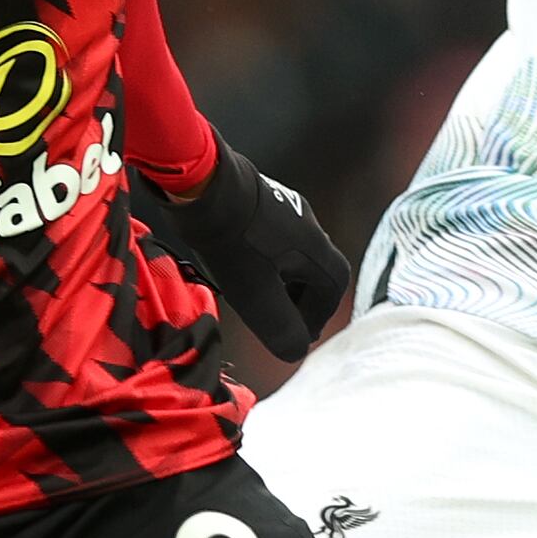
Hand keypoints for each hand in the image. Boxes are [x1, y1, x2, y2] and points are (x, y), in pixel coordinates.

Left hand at [140, 147, 352, 357]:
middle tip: (276, 317)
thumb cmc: (232, 242)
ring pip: (291, 254)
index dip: (317, 315)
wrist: (203, 186)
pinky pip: (270, 236)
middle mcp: (306, 223)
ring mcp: (284, 207)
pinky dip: (261, 259)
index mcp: (314, 247)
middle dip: (298, 300)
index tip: (296, 331)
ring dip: (278, 279)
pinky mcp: (260, 198)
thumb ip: (281, 329)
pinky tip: (236, 263)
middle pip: (313, 270)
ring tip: (253, 293)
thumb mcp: (257, 296)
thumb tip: (295, 351)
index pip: (332, 287)